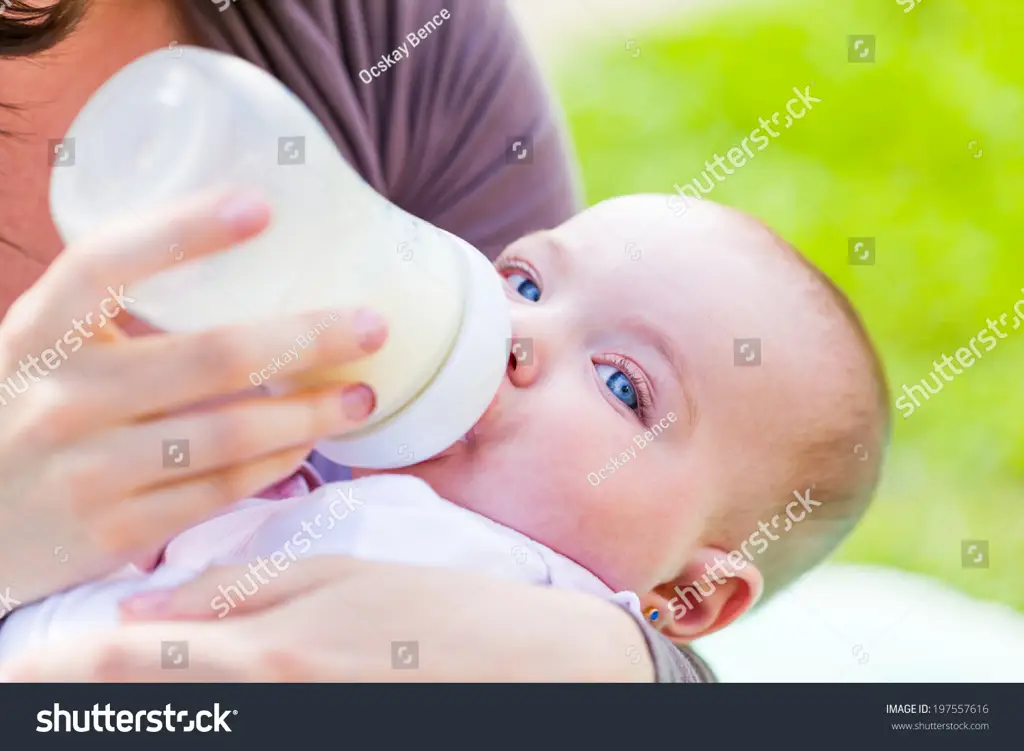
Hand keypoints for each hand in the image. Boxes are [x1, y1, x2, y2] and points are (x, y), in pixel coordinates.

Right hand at [0, 190, 386, 605]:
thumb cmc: (20, 418)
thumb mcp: (39, 353)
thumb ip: (109, 316)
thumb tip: (229, 259)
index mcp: (35, 336)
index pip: (104, 265)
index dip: (182, 231)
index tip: (260, 207)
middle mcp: (59, 400)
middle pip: (209, 358)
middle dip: (307, 338)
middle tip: (373, 326)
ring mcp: (88, 472)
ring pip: (230, 434)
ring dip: (310, 413)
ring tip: (361, 396)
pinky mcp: (115, 531)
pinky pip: (220, 491)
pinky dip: (275, 464)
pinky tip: (306, 443)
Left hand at [0, 557, 654, 681]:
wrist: (525, 667)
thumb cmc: (440, 611)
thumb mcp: (342, 576)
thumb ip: (240, 591)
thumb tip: (144, 607)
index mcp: (265, 650)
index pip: (123, 666)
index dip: (50, 670)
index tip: (12, 663)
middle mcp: (264, 698)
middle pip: (136, 707)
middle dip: (70, 691)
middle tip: (31, 674)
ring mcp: (288, 719)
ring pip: (180, 713)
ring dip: (130, 699)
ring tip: (90, 677)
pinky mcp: (309, 721)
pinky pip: (230, 718)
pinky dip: (187, 704)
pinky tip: (183, 677)